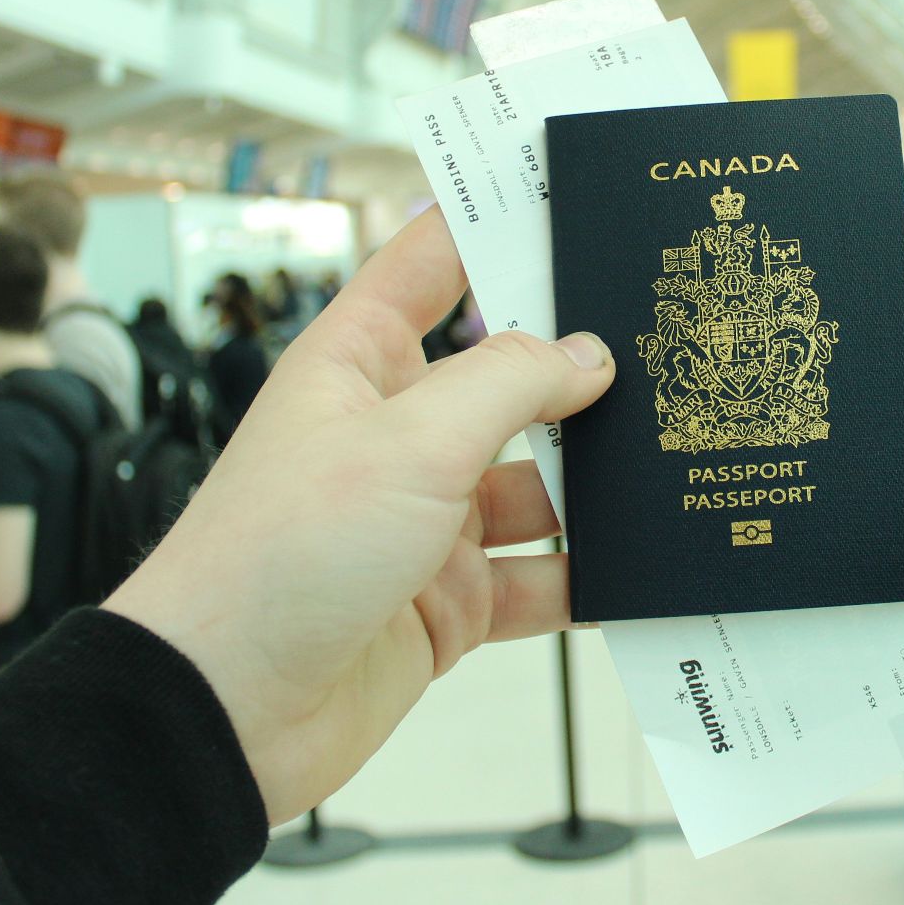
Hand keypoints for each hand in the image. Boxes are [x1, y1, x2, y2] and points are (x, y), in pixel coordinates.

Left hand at [103, 208, 616, 824]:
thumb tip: (590, 355)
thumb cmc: (280, 554)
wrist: (225, 711)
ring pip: (535, 486)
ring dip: (594, 484)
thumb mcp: (411, 442)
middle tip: (670, 341)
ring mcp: (422, 522)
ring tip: (678, 458)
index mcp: (359, 364)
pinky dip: (586, 578)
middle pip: (504, 382)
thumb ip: (511, 385)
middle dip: (577, 370)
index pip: (430, 265)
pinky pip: (536, 580)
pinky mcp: (445, 603)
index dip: (490, 225)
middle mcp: (393, 436)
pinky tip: (645, 564)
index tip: (567, 192)